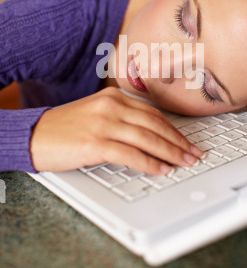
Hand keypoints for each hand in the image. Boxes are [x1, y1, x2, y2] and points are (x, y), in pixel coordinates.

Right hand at [30, 87, 202, 174]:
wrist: (34, 134)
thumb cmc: (64, 127)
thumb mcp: (95, 113)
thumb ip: (121, 118)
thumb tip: (149, 135)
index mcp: (113, 98)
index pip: (152, 114)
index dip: (173, 129)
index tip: (186, 140)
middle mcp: (111, 107)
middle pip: (155, 125)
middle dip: (178, 142)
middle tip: (193, 154)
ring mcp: (103, 124)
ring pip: (147, 139)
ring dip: (170, 153)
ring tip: (184, 163)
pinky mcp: (95, 143)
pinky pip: (131, 154)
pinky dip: (150, 163)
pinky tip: (161, 169)